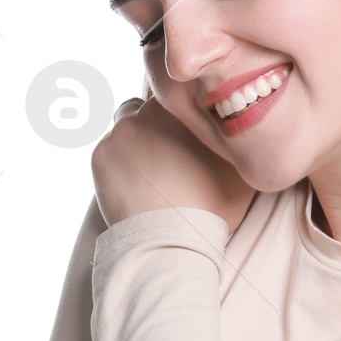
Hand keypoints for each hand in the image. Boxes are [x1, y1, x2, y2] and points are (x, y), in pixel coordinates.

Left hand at [90, 89, 255, 234]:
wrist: (170, 242)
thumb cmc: (212, 208)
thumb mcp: (240, 169)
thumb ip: (236, 138)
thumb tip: (241, 125)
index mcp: (183, 109)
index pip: (178, 97)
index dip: (182, 118)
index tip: (186, 137)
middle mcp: (148, 111)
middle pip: (149, 110)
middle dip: (157, 128)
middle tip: (169, 158)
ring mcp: (120, 132)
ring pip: (126, 127)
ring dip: (136, 143)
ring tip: (150, 173)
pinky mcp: (100, 154)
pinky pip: (110, 152)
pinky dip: (118, 164)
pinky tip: (134, 185)